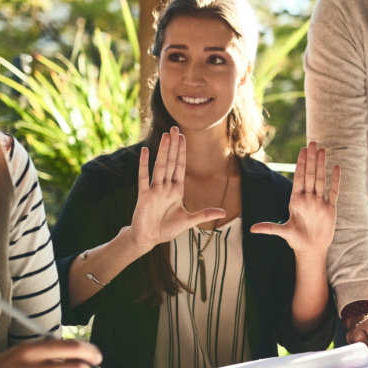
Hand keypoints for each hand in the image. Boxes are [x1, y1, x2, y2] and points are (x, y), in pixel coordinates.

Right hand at [128, 127, 225, 250]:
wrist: (148, 239)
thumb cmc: (167, 229)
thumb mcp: (189, 221)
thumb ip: (204, 214)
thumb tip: (223, 212)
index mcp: (177, 190)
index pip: (180, 167)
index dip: (182, 152)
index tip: (183, 137)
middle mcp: (165, 187)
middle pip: (170, 162)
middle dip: (173, 145)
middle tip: (174, 128)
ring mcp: (154, 190)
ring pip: (160, 166)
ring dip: (163, 150)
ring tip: (166, 135)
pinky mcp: (144, 196)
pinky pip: (143, 177)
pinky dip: (144, 164)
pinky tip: (145, 151)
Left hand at [251, 141, 340, 265]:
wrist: (311, 250)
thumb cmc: (296, 240)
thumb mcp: (283, 232)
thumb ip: (270, 228)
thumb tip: (252, 229)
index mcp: (296, 200)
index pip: (299, 178)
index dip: (301, 163)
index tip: (302, 150)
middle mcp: (308, 198)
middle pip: (310, 175)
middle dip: (311, 159)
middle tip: (313, 143)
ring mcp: (320, 202)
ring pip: (321, 179)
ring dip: (322, 165)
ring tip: (323, 150)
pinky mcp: (330, 209)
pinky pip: (333, 192)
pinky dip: (335, 180)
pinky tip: (336, 168)